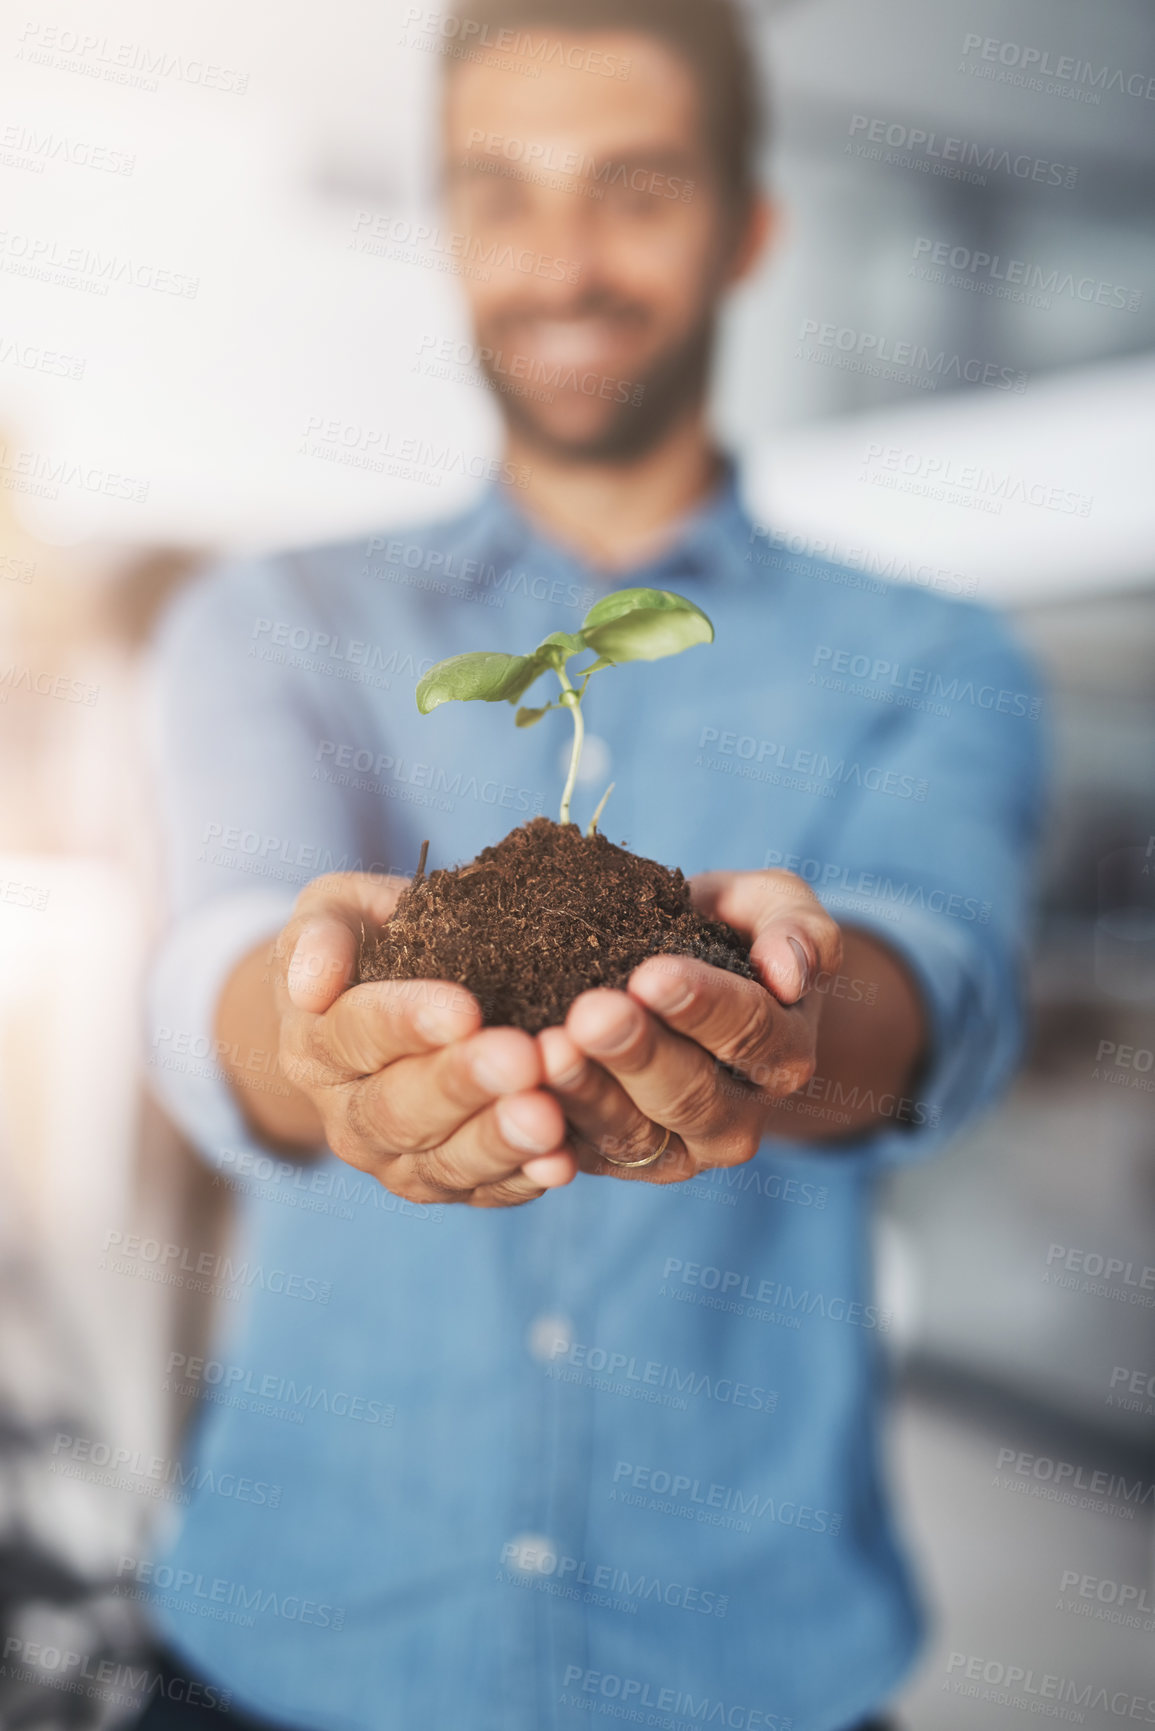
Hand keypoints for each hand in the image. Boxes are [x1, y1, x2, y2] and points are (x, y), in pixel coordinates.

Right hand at [270, 873, 576, 1206]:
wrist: (384, 1007)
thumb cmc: (369, 944)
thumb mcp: (336, 913)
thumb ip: (321, 934)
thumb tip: (312, 982)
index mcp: (316, 1045)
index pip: (355, 1034)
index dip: (407, 1023)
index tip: (464, 1008)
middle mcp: (347, 1115)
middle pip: (399, 1110)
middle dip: (462, 1086)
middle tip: (519, 1060)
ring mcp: (396, 1161)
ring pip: (443, 1162)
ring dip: (498, 1141)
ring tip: (547, 1117)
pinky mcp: (451, 1186)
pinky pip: (486, 1192)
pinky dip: (524, 1178)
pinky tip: (561, 1161)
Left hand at [537, 870, 841, 1182]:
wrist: (685, 984)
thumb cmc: (730, 936)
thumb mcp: (773, 910)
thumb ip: (795, 928)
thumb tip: (790, 972)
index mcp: (782, 1051)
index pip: (748, 1030)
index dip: (702, 1005)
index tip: (652, 974)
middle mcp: (739, 1116)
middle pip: (689, 1091)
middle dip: (637, 1053)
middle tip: (590, 1015)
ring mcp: (680, 1149)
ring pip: (633, 1133)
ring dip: (587, 1095)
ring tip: (547, 1052)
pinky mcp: (620, 1163)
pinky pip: (583, 1156)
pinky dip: (551, 1136)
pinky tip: (519, 1104)